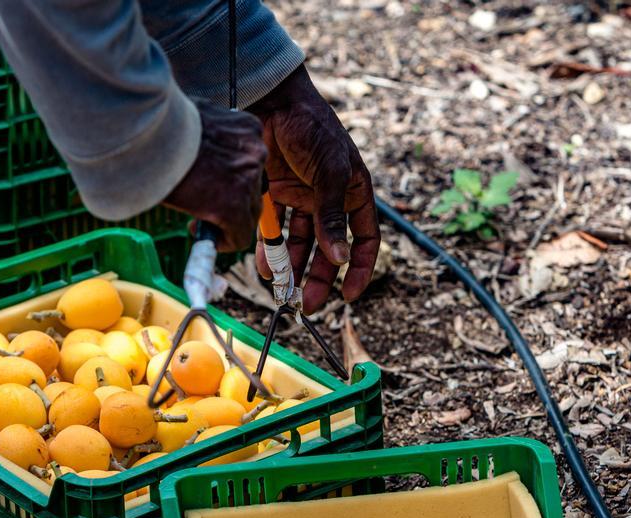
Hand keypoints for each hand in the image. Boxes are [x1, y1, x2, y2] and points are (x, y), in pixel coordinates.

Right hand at [163, 103, 266, 251]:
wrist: (148, 131)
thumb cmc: (160, 122)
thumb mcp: (194, 116)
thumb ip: (206, 134)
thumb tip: (193, 147)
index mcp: (246, 128)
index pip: (249, 162)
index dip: (231, 179)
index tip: (210, 184)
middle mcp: (254, 152)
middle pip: (253, 189)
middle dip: (231, 201)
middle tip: (205, 206)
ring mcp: (247, 180)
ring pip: (248, 214)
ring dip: (226, 222)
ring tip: (198, 221)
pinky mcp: (233, 206)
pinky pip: (239, 236)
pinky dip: (223, 241)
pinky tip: (198, 233)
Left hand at [249, 65, 379, 314]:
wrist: (272, 102)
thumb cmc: (313, 129)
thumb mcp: (329, 172)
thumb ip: (332, 216)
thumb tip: (341, 257)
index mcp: (355, 194)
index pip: (365, 241)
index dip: (360, 269)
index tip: (348, 296)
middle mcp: (330, 201)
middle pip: (328, 250)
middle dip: (318, 278)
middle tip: (306, 303)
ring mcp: (303, 200)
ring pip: (300, 245)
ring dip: (292, 268)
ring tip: (281, 289)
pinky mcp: (277, 196)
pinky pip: (275, 231)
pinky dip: (270, 250)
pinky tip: (265, 266)